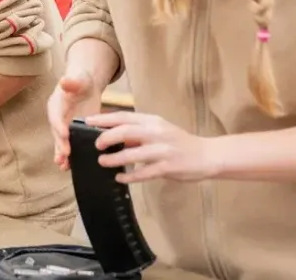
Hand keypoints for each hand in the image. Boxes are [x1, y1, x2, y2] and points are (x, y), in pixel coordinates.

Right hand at [48, 70, 101, 170]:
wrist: (86, 87)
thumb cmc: (82, 81)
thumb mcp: (79, 79)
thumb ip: (72, 82)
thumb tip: (64, 81)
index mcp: (55, 105)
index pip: (55, 116)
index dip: (59, 125)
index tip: (64, 133)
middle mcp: (57, 119)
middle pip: (57, 133)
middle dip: (60, 144)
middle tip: (65, 155)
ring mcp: (65, 128)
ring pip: (61, 143)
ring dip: (61, 155)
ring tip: (63, 166)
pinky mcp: (73, 134)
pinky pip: (70, 146)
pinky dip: (70, 157)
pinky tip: (72, 167)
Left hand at [86, 111, 218, 182]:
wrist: (207, 155)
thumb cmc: (179, 143)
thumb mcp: (159, 130)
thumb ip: (138, 132)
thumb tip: (112, 135)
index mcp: (153, 121)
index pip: (124, 116)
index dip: (104, 119)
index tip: (87, 122)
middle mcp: (157, 132)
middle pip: (125, 131)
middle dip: (106, 137)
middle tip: (96, 145)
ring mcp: (163, 150)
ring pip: (132, 153)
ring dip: (114, 159)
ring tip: (102, 162)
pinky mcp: (168, 167)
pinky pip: (144, 172)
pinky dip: (129, 176)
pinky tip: (119, 178)